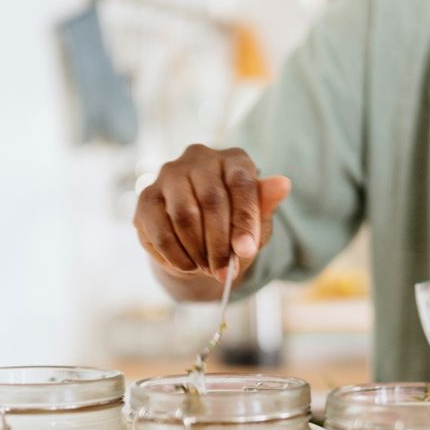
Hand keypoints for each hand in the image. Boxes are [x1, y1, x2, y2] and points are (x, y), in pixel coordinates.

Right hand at [134, 144, 291, 279]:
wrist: (200, 240)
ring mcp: (169, 175)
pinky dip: (176, 255)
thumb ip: (265, 204)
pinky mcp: (146, 198)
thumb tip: (283, 183)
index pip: (241, 184)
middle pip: (211, 200)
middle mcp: (198, 158)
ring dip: (198, 250)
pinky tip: (188, 266)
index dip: (244, 220)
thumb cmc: (234, 225)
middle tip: (225, 272)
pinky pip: (160, 230)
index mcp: (233, 158)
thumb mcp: (256, 220)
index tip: (247, 251)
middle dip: (220, 243)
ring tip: (209, 269)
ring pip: (183, 215)